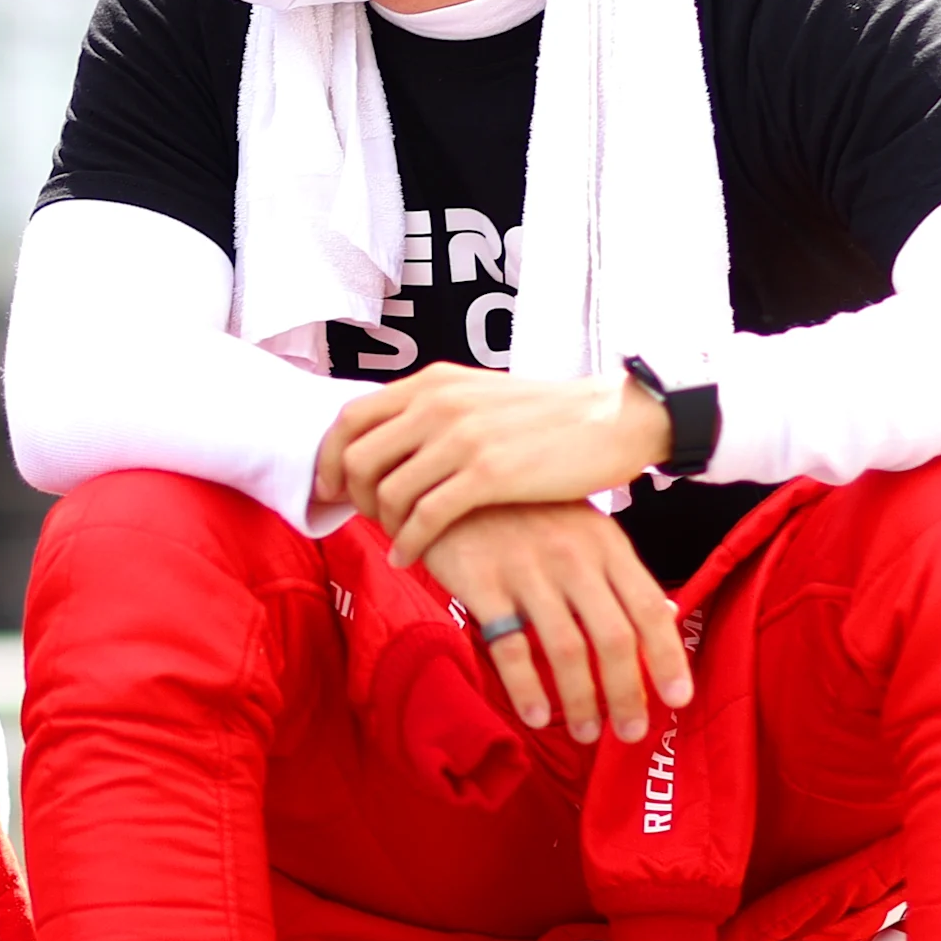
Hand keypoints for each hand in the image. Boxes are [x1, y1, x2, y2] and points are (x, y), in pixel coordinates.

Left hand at [316, 364, 672, 564]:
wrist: (611, 419)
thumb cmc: (547, 417)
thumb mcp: (479, 396)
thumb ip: (434, 412)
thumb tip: (391, 441)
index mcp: (433, 382)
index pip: (351, 418)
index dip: (329, 458)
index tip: (330, 489)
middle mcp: (438, 403)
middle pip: (356, 457)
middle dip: (349, 497)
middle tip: (362, 522)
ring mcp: (461, 438)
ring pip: (386, 491)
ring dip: (382, 525)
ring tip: (395, 540)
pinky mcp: (487, 474)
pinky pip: (424, 518)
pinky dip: (408, 544)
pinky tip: (411, 558)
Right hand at [420, 501, 692, 744]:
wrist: (452, 481)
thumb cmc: (525, 512)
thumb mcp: (583, 528)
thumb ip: (618, 573)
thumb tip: (665, 617)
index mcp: (606, 545)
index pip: (650, 609)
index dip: (667, 659)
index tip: (679, 700)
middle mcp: (573, 557)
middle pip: (614, 638)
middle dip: (628, 694)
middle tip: (630, 732)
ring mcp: (528, 570)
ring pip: (567, 650)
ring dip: (581, 701)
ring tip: (585, 733)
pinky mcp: (483, 583)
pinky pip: (510, 647)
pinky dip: (526, 688)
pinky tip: (535, 715)